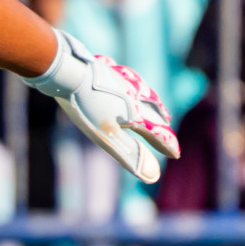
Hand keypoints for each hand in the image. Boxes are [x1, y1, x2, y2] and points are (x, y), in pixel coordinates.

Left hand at [25, 30, 179, 183]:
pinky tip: (123, 76)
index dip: (166, 145)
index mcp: (136, 113)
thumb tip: (153, 176)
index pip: (156, 133)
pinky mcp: (107, 69)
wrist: (69, 72)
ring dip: (152, 99)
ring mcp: (121, 80)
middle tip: (167, 124)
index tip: (175, 155)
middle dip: (161, 120)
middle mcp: (134, 95)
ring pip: (142, 90)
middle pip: (153, 110)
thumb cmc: (86, 107)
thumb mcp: (107, 136)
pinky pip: (124, 75)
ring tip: (155, 102)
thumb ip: (130, 155)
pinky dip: (131, 81)